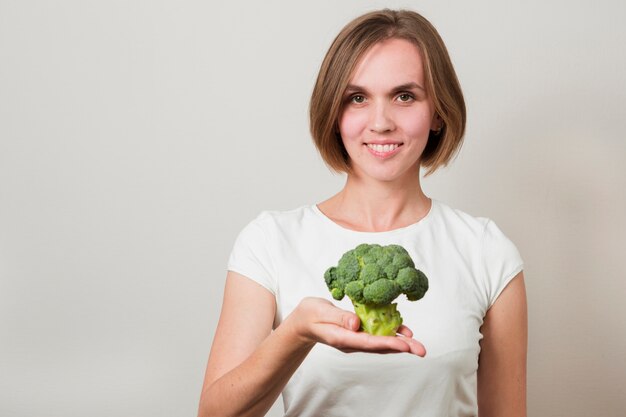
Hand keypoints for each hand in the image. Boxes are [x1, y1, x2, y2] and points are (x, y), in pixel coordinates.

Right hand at [283, 297, 425, 356]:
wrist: (304, 322)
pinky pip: (378, 336)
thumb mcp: (321, 311)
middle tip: (421, 350)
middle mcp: (351, 342)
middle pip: (380, 347)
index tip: (405, 345)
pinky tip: (404, 331)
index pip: (368, 342)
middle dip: (402, 348)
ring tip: (418, 344)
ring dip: (401, 343)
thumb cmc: (310, 315)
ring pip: (381, 343)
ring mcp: (356, 340)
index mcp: (342, 338)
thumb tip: (356, 324)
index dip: (388, 343)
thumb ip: (339, 317)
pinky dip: (391, 334)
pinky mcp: (358, 334)